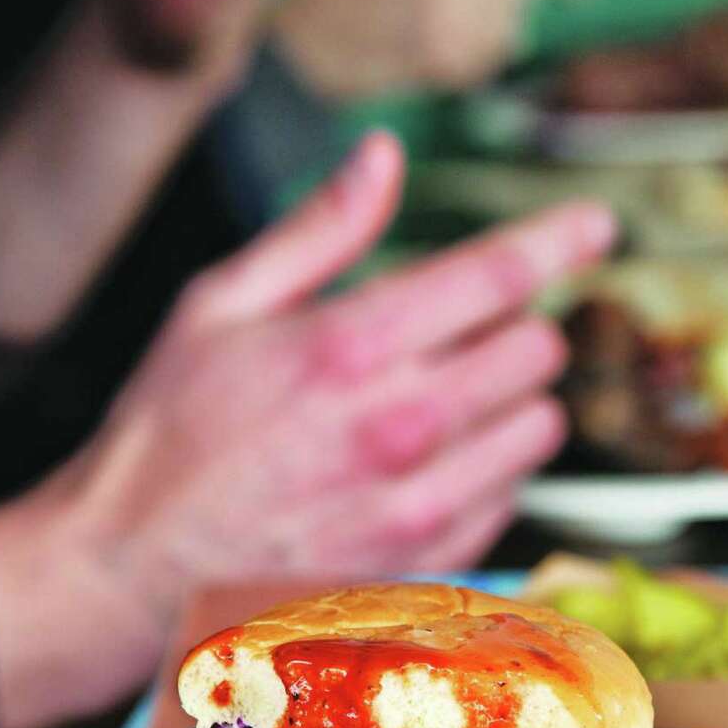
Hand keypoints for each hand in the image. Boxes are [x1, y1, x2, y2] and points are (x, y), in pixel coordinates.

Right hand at [0, 133, 615, 727]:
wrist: (131, 572)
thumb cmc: (167, 433)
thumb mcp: (218, 305)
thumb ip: (318, 230)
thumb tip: (383, 155)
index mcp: (350, 346)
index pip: (500, 275)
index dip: (562, 238)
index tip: (597, 224)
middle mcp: (401, 427)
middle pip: (538, 347)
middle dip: (512, 322)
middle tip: (459, 329)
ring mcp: (419, 507)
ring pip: (540, 426)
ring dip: (510, 399)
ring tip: (443, 398)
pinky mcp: (426, 566)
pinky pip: (512, 497)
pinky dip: (489, 469)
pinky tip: (427, 463)